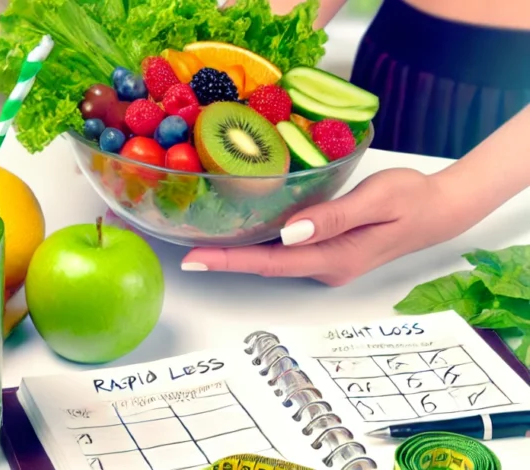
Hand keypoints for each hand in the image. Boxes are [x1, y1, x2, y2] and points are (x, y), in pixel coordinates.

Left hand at [181, 168, 471, 285]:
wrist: (438, 210)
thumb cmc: (411, 199)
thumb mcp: (377, 200)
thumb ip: (333, 217)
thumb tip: (290, 233)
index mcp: (334, 258)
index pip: (271, 262)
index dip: (230, 260)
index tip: (195, 258)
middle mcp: (324, 267)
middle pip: (264, 265)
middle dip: (223, 259)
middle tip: (183, 249)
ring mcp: (325, 262)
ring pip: (271, 259)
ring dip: (236, 252)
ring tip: (198, 241)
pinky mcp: (325, 251)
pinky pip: (283, 250)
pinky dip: (257, 242)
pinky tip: (237, 230)